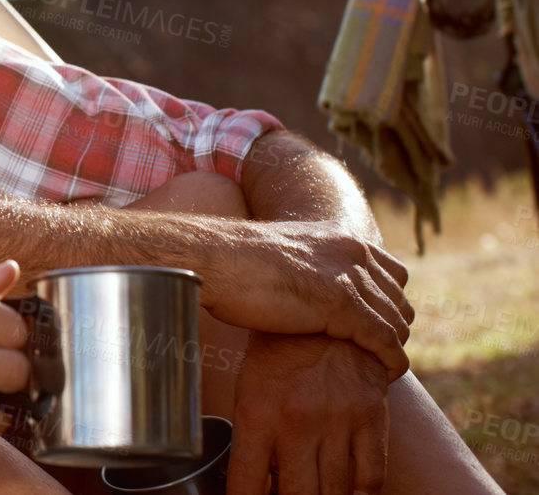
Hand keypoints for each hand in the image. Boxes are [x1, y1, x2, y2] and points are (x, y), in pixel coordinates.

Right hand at [200, 220, 413, 379]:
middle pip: (399, 299)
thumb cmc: (233, 264)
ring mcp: (349, 276)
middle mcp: (352, 250)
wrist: (211, 259)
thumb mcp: (284, 256)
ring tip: (380, 368)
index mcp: (340, 235)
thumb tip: (311, 289)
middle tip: (378, 354)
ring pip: (397, 322)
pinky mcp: (342, 303)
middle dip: (394, 329)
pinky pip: (385, 341)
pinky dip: (391, 362)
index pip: (393, 273)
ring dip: (393, 349)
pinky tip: (384, 375)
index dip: (389, 303)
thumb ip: (310, 268)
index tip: (376, 327)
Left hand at [227, 332, 389, 494]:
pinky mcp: (371, 416)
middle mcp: (297, 420)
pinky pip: (371, 475)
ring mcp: (337, 420)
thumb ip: (252, 432)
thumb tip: (252, 478)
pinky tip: (348, 493)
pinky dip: (361, 493)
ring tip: (311, 494)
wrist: (322, 304)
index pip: (247, 483)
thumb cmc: (278, 349)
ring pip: (334, 492)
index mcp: (257, 411)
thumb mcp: (249, 385)